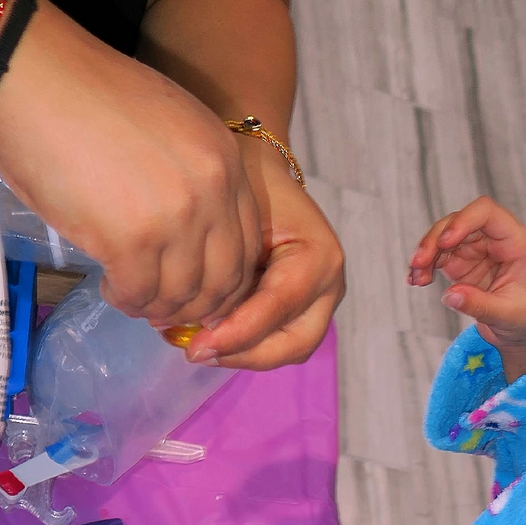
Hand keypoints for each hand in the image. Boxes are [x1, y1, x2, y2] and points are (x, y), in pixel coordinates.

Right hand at [0, 1, 260, 326]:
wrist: (32, 74)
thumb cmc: (87, 94)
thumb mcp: (170, 125)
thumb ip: (193, 176)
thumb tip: (194, 237)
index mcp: (225, 161)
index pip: (248, 247)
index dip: (227, 283)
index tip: (201, 292)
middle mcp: (211, 192)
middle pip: (224, 281)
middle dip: (196, 305)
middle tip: (167, 307)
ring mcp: (175, 218)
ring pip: (181, 295)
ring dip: (157, 306)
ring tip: (134, 296)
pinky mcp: (131, 241)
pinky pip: (138, 294)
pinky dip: (125, 299)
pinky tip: (110, 286)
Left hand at [182, 138, 344, 370]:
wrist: (259, 169)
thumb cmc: (245, 183)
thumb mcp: (233, 218)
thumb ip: (226, 270)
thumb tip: (198, 324)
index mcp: (319, 256)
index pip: (278, 308)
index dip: (236, 335)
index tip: (194, 346)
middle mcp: (331, 285)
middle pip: (294, 344)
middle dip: (243, 355)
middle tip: (196, 353)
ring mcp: (323, 301)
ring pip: (288, 350)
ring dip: (242, 355)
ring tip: (197, 346)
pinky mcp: (306, 309)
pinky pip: (278, 341)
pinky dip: (244, 346)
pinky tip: (208, 338)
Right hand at [408, 196, 525, 381]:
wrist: (523, 333)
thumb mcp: (507, 315)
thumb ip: (479, 305)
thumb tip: (450, 296)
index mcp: (514, 241)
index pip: (486, 213)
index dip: (463, 221)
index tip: (445, 242)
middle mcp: (493, 239)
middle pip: (458, 222)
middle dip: (435, 239)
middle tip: (419, 263)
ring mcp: (475, 249)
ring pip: (443, 237)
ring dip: (426, 253)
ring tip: (416, 278)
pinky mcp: (461, 263)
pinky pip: (437, 256)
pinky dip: (425, 266)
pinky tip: (416, 280)